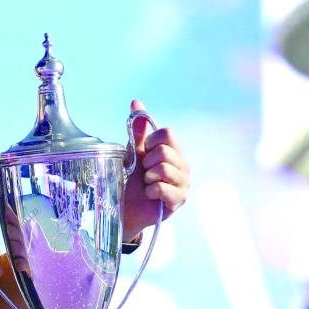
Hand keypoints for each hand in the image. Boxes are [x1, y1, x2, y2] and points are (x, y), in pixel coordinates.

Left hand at [122, 99, 190, 237]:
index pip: (168, 133)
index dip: (150, 142)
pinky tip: (150, 195)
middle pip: (165, 151)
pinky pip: (164, 188)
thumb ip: (137, 129)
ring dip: (148, 178)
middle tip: (143, 173)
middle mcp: (183, 165)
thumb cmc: (130, 179)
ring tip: (146, 184)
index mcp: (173, 151)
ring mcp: (184, 183)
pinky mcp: (180, 200)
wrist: (124, 207)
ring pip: (164, 169)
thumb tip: (136, 102)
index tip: (143, 153)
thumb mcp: (132, 152)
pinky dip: (152, 191)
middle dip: (146, 162)